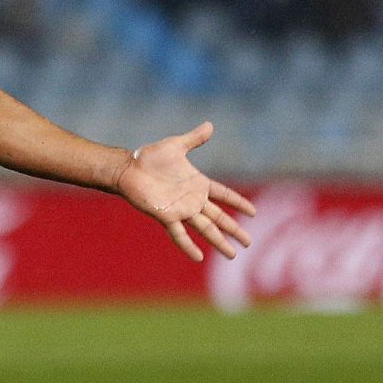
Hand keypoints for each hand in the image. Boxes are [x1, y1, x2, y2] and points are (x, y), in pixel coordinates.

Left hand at [115, 121, 255, 262]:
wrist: (128, 168)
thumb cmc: (149, 157)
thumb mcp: (176, 145)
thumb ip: (194, 138)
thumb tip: (210, 125)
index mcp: (198, 184)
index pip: (224, 195)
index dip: (238, 202)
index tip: (253, 212)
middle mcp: (192, 200)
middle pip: (219, 218)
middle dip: (234, 230)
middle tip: (249, 243)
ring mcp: (181, 210)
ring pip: (205, 229)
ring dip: (219, 241)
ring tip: (232, 255)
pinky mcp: (166, 216)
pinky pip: (179, 234)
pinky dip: (188, 246)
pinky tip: (199, 257)